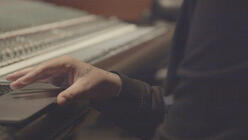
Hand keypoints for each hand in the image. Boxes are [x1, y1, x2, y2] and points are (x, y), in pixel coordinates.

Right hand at [6, 56, 121, 104]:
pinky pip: (46, 79)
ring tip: (14, 81)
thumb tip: (60, 100)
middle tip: (9, 79)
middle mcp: (62, 65)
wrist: (107, 84)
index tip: (20, 82)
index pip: (45, 69)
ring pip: (41, 73)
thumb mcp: (85, 88)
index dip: (31, 76)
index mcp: (66, 63)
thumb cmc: (99, 81)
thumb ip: (72, 94)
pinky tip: (29, 83)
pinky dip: (36, 81)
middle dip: (24, 74)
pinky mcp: (62, 77)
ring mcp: (61, 71)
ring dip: (28, 77)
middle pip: (40, 69)